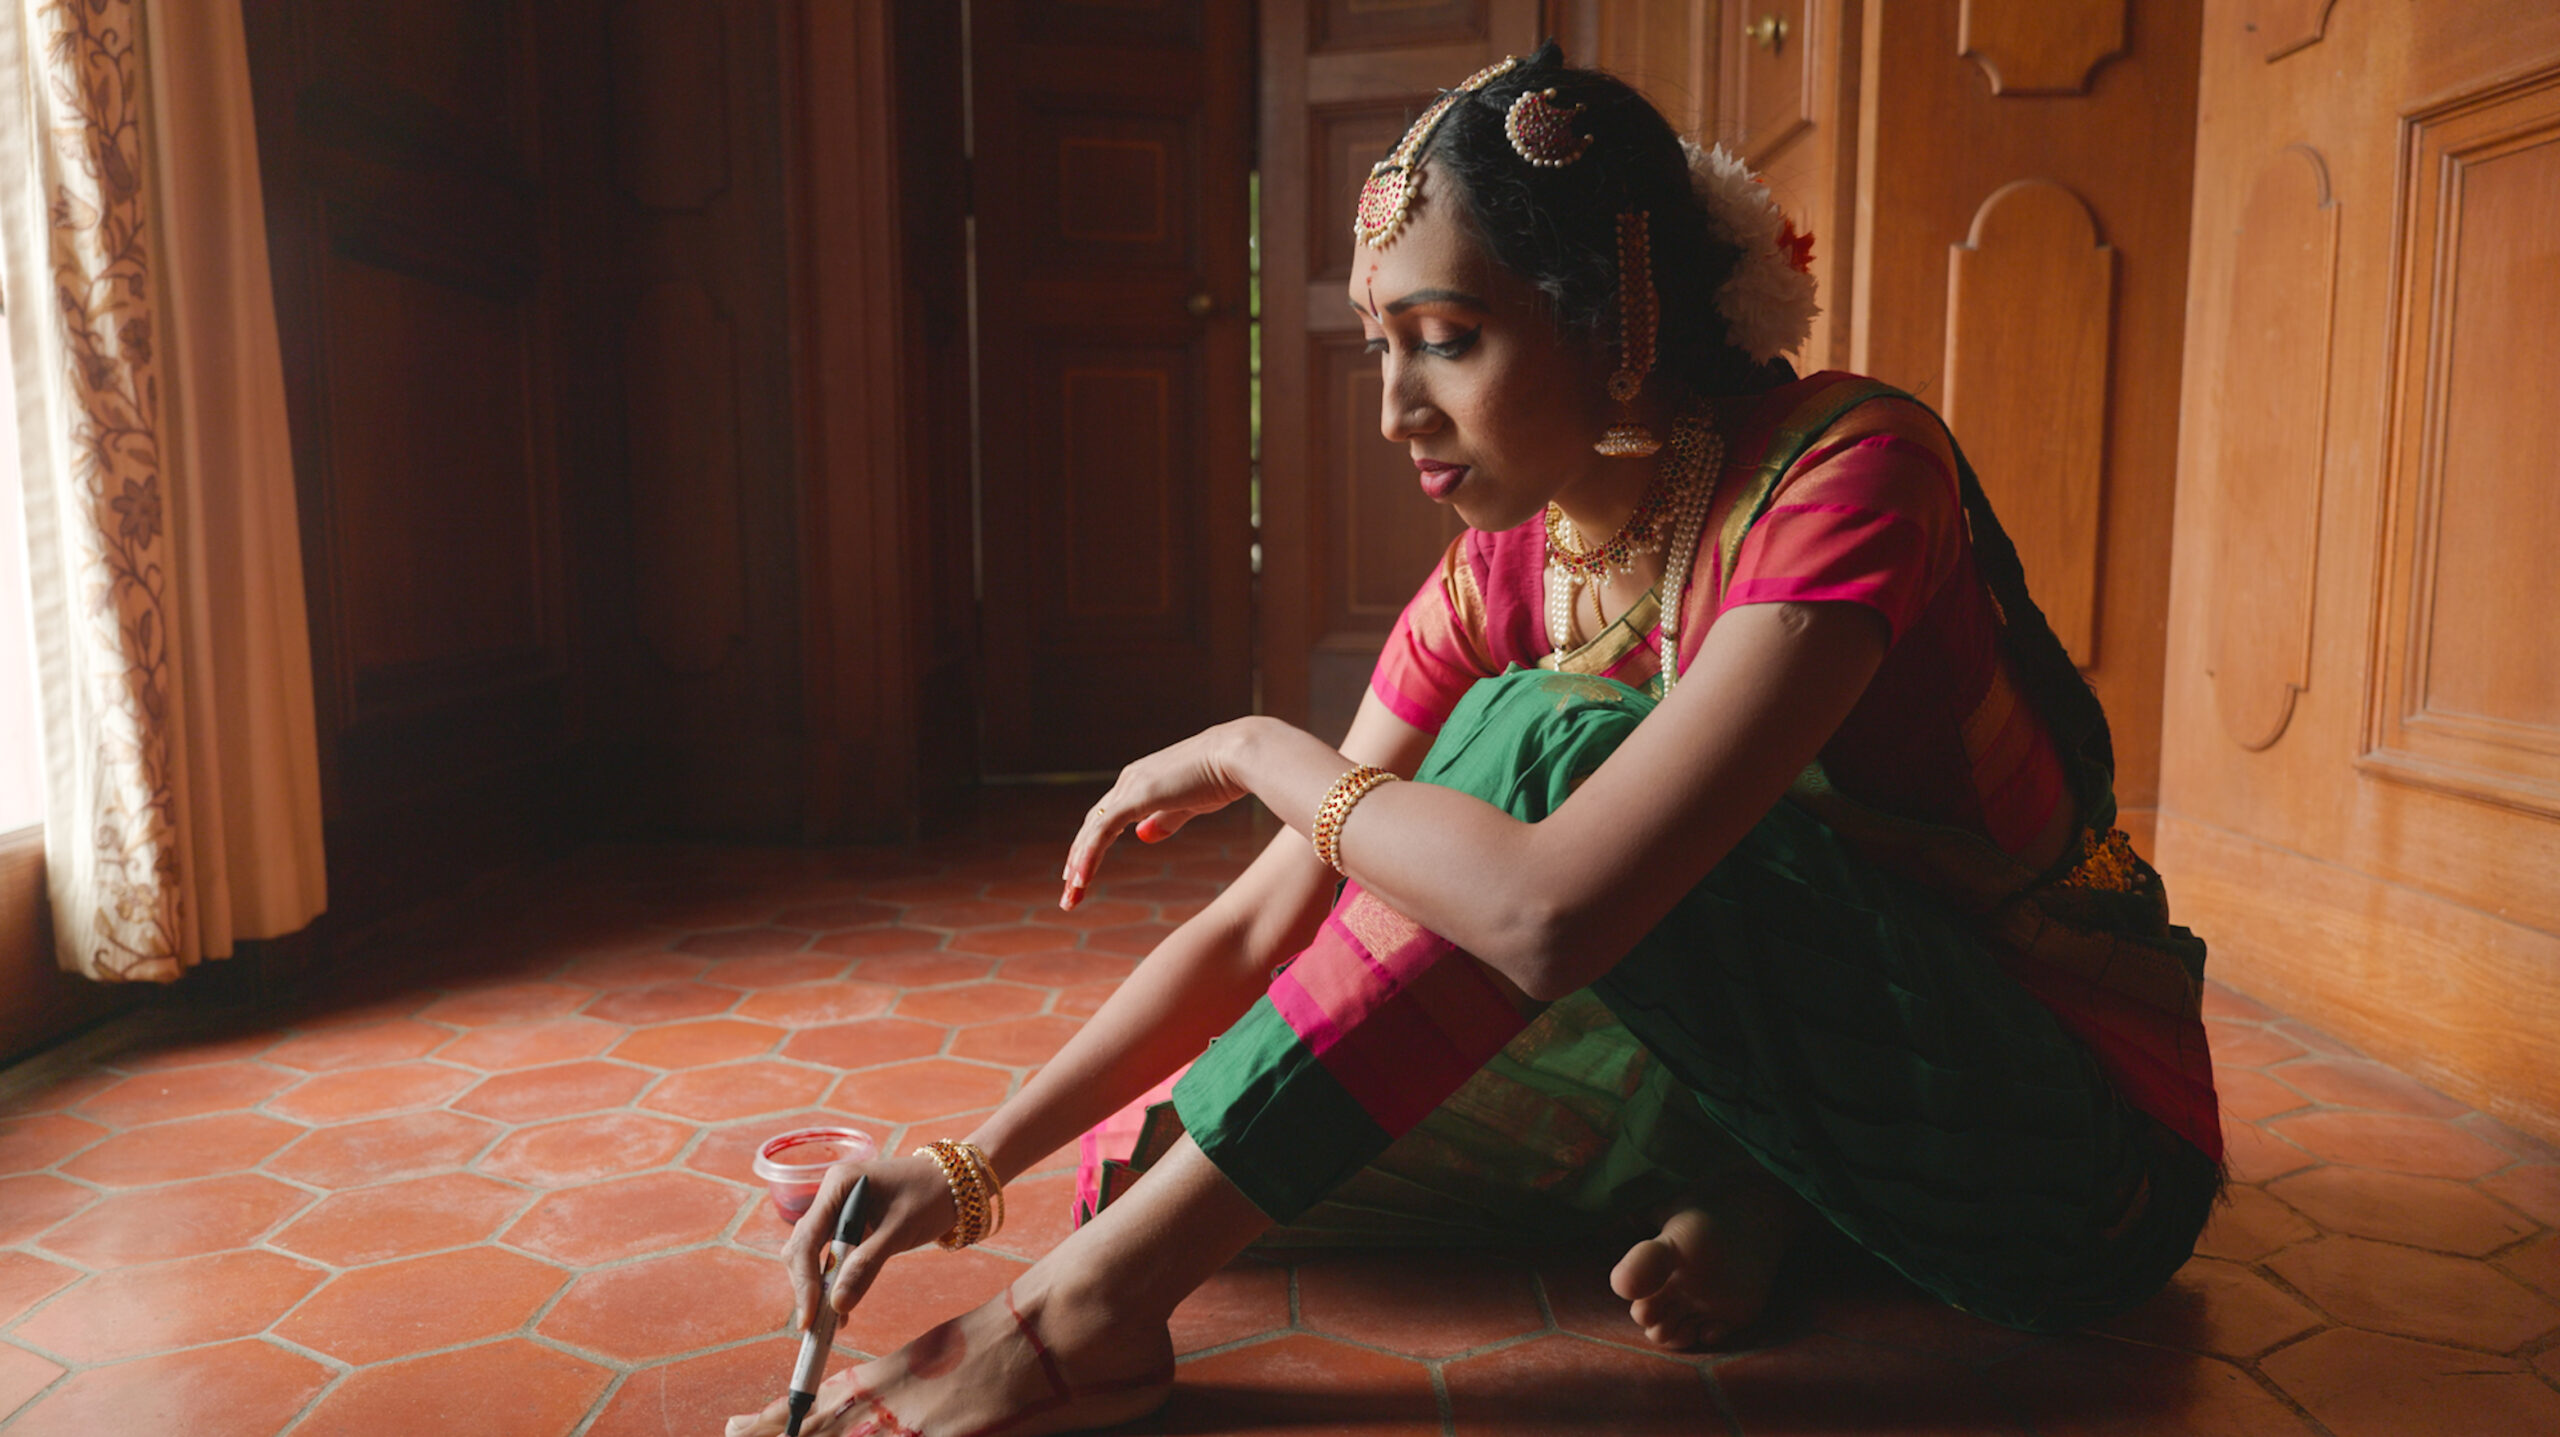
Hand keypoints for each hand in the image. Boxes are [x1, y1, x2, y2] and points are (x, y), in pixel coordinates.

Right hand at [782, 1152, 956, 1332]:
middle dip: (808, 1287)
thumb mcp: (900, 1231)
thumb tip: (837, 1305)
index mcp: (838, 1185)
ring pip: (812, 1254)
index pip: (807, 1239)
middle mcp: (831, 1195)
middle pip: (803, 1247)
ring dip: (819, 1288)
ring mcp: (837, 1208)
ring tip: (830, 1322)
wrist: (955, 1183)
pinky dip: (834, 1280)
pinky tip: (841, 1306)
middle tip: (815, 1327)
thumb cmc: (931, 1197)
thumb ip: (867, 1265)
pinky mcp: (846, 1223)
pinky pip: (831, 1255)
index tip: (809, 1318)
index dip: (804, 1281)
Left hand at [1061, 719, 1259, 907]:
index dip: (1091, 846)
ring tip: (1071, 896)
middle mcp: (1129, 781)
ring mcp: (1131, 787)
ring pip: (1093, 831)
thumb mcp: (1189, 804)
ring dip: (1079, 864)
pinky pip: (1103, 832)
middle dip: (1078, 860)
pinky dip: (1089, 857)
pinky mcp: (1137, 796)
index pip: (1106, 819)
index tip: (1081, 873)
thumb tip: (1142, 836)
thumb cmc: (1223, 777)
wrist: (1240, 755)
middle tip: (1069, 892)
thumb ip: (1165, 819)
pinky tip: (1081, 880)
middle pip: (1093, 826)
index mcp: (1141, 782)